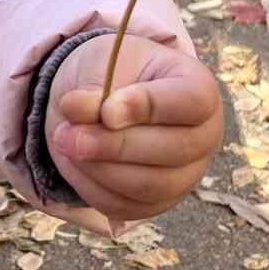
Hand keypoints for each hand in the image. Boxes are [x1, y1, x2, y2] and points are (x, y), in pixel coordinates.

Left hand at [45, 34, 222, 222]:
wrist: (102, 102)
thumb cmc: (114, 73)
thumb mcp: (102, 64)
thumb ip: (93, 86)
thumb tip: (77, 110)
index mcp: (200, 88)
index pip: (192, 101)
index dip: (148, 107)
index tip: (106, 110)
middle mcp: (204, 136)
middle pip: (173, 150)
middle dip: (114, 145)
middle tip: (67, 134)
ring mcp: (185, 175)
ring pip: (149, 185)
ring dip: (99, 167)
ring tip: (64, 141)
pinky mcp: (157, 202)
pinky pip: (126, 205)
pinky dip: (92, 186)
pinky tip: (75, 161)